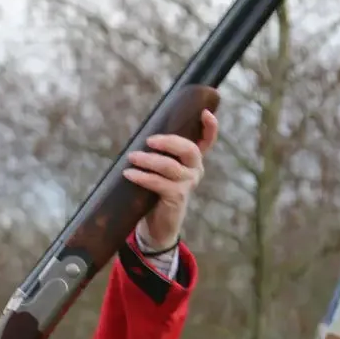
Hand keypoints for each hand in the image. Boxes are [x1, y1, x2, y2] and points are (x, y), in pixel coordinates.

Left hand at [123, 109, 218, 249]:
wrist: (158, 225)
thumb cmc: (157, 192)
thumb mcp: (162, 171)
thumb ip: (160, 154)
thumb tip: (139, 136)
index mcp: (193, 161)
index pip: (208, 141)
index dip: (210, 127)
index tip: (205, 113)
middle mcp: (195, 170)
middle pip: (189, 150)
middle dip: (169, 142)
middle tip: (149, 140)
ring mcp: (188, 184)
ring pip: (170, 166)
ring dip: (148, 160)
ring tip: (132, 157)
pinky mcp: (176, 197)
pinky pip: (158, 183)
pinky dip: (142, 177)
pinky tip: (129, 174)